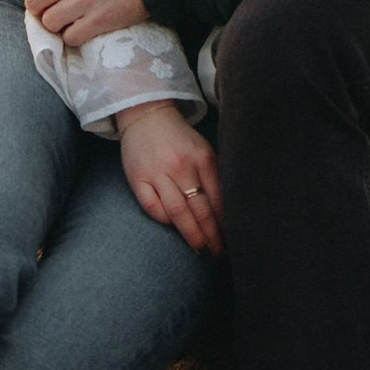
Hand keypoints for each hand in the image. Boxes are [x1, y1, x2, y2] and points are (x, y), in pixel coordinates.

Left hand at [17, 0, 147, 40]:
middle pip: (33, 1)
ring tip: (66, 17)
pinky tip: (82, 27)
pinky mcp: (100, 20)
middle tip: (50, 3)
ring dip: (55, 21)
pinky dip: (72, 35)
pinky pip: (71, 37)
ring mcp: (84, 1)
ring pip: (49, 22)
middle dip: (38, 4)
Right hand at [116, 103, 222, 253]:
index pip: (217, 200)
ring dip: (191, 235)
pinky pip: (153, 208)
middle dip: (211, 236)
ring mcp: (158, 173)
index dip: (225, 224)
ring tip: (201, 250)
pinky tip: (175, 228)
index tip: (232, 241)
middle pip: (199, 210)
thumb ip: (213, 177)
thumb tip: (226, 214)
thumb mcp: (203, 151)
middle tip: (218, 254)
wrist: (146, 115)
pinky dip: (165, 221)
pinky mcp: (138, 178)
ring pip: (177, 213)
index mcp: (202, 158)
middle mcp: (181, 166)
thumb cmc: (179, 138)